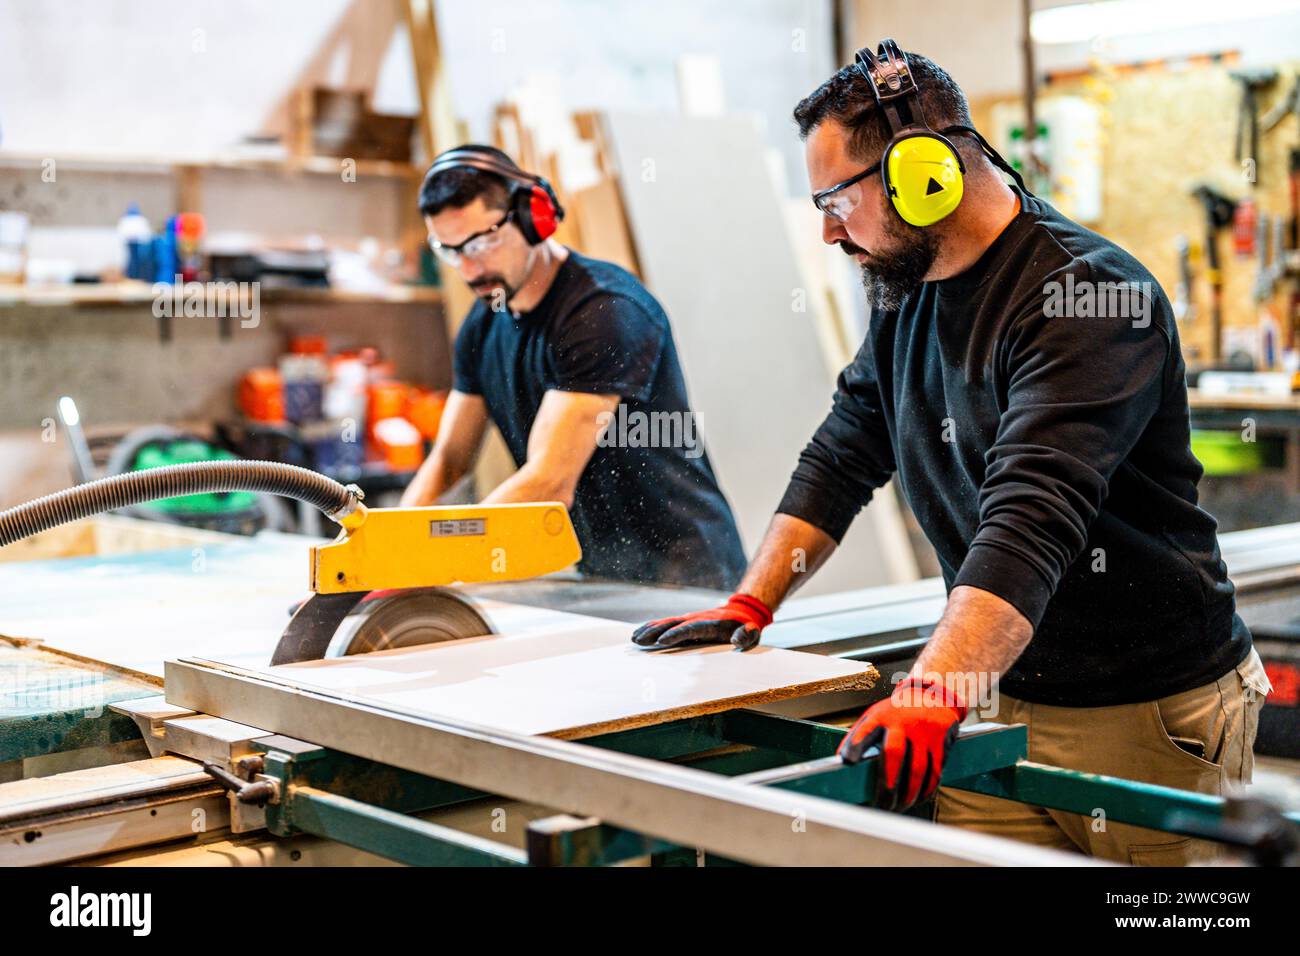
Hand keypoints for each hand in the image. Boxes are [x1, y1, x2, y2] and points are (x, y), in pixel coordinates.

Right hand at [631, 593, 773, 650]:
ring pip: (666, 623)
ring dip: (650, 630)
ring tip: (634, 638)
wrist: (743, 612)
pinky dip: (653, 628)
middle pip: (673, 624)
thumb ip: (747, 635)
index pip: (691, 629)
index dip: (677, 635)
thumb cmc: (747, 627)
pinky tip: (640, 634)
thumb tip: (739, 639)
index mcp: (711, 624)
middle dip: (655, 632)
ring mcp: (689, 620)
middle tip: (638, 640)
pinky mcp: (685, 623)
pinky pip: (667, 625)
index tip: (662, 641)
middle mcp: (697, 619)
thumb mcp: (752, 632)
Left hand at [837, 676, 966, 810]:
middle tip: (882, 804)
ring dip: (909, 793)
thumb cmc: (897, 712)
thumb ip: (859, 735)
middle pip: (894, 753)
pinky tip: (919, 798)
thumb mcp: (875, 716)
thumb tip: (840, 761)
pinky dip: (927, 788)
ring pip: (918, 768)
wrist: (932, 694)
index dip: (856, 745)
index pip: (866, 730)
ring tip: (899, 807)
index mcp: (881, 716)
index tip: (848, 762)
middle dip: (888, 782)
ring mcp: (923, 732)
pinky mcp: (940, 741)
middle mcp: (902, 723)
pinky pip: (935, 770)